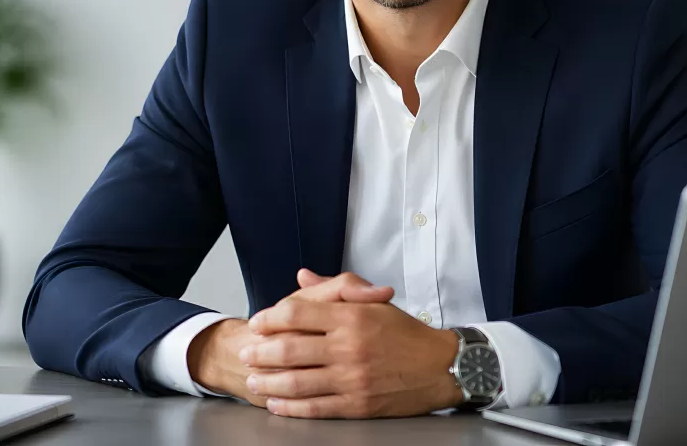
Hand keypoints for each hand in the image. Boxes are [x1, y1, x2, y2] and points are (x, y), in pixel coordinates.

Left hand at [185, 271, 392, 404]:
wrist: (440, 367)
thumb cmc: (407, 334)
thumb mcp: (375, 303)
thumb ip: (336, 289)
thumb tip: (303, 277)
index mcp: (352, 317)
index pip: (298, 313)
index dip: (270, 318)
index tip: (257, 323)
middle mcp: (349, 346)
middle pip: (290, 349)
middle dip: (261, 353)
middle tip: (246, 354)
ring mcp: (352, 378)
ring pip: (297, 382)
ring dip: (269, 383)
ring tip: (254, 381)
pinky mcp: (358, 405)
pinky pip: (315, 407)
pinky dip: (291, 408)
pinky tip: (277, 405)